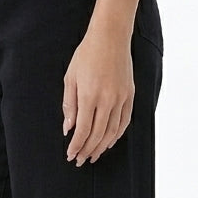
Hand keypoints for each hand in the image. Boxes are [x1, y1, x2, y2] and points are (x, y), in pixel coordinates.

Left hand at [62, 28, 133, 165]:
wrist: (110, 37)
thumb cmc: (87, 55)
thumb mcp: (70, 78)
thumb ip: (69, 105)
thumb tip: (68, 128)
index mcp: (89, 96)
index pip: (82, 130)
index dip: (76, 146)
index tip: (71, 155)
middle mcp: (107, 100)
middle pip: (97, 135)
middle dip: (87, 150)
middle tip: (80, 160)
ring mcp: (121, 98)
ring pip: (112, 132)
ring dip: (101, 147)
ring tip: (93, 155)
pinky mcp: (130, 95)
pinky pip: (124, 122)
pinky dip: (116, 135)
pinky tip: (109, 142)